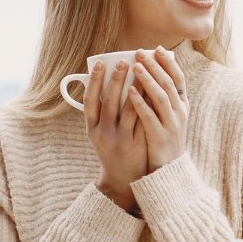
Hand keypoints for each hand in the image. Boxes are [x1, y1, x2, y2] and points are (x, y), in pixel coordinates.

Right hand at [83, 57, 146, 199]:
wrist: (122, 180)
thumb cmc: (112, 149)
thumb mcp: (100, 133)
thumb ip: (101, 112)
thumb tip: (106, 82)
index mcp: (91, 128)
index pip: (89, 101)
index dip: (93, 82)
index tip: (99, 64)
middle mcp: (103, 133)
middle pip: (109, 102)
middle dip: (116, 80)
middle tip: (123, 62)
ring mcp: (120, 139)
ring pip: (128, 109)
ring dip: (135, 88)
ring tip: (141, 71)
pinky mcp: (136, 144)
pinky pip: (142, 120)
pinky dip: (147, 104)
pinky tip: (153, 90)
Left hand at [127, 45, 188, 172]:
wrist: (168, 170)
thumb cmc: (163, 140)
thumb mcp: (168, 118)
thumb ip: (162, 98)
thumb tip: (149, 74)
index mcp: (182, 106)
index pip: (179, 79)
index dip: (169, 63)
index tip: (157, 49)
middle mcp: (180, 113)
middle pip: (169, 84)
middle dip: (155, 66)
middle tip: (141, 52)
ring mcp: (172, 125)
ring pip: (161, 97)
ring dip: (148, 80)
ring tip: (135, 66)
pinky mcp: (160, 137)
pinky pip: (150, 116)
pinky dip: (140, 102)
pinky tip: (129, 92)